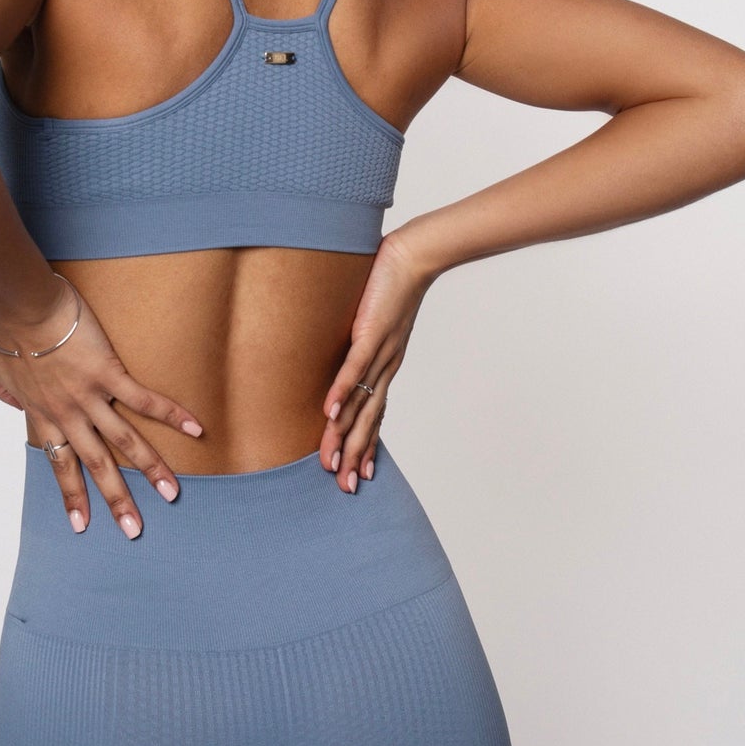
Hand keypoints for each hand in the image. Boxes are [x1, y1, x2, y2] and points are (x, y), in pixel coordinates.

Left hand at [0, 274, 204, 539]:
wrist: (19, 307)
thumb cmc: (7, 331)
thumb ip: (3, 393)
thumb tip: (7, 403)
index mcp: (43, 416)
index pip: (60, 465)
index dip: (71, 496)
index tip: (81, 526)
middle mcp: (68, 415)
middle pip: (96, 465)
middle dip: (116, 500)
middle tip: (133, 530)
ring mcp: (89, 396)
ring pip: (125, 441)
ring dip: (150, 469)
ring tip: (171, 493)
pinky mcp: (108, 373)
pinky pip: (144, 399)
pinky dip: (171, 415)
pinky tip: (196, 429)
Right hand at [319, 229, 436, 491]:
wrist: (415, 257)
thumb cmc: (391, 286)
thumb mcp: (372, 321)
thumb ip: (356, 339)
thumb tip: (340, 345)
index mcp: (385, 367)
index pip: (374, 416)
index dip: (366, 447)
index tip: (358, 476)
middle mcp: (385, 368)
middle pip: (369, 422)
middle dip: (355, 456)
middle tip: (344, 487)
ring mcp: (379, 353)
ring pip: (360, 404)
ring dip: (344, 435)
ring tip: (331, 462)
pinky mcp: (370, 334)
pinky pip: (354, 369)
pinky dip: (341, 392)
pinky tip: (329, 413)